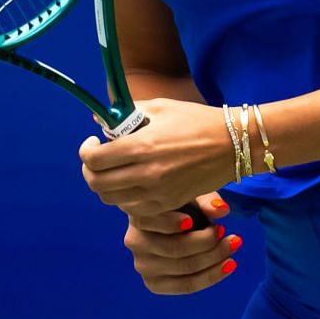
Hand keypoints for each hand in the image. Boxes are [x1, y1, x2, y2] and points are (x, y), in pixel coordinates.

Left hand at [78, 98, 233, 216]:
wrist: (234, 144)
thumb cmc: (197, 120)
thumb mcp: (161, 108)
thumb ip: (128, 114)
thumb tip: (100, 118)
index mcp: (142, 146)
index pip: (94, 159)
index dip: (86, 151)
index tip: (92, 143)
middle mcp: (146, 173)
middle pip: (97, 184)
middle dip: (91, 170)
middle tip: (97, 159)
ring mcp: (158, 193)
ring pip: (112, 200)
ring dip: (108, 185)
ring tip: (116, 170)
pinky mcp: (169, 204)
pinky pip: (134, 210)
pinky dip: (127, 198)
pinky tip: (134, 183)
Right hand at [121, 195, 239, 294]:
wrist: (172, 223)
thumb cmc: (182, 204)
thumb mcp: (192, 194)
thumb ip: (205, 199)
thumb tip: (221, 210)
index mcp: (138, 215)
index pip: (149, 221)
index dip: (170, 223)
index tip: (192, 221)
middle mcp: (135, 242)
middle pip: (174, 249)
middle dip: (206, 241)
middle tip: (224, 230)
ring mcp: (143, 266)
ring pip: (184, 268)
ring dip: (214, 258)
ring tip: (233, 243)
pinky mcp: (154, 284)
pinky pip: (186, 285)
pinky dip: (212, 276)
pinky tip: (230, 264)